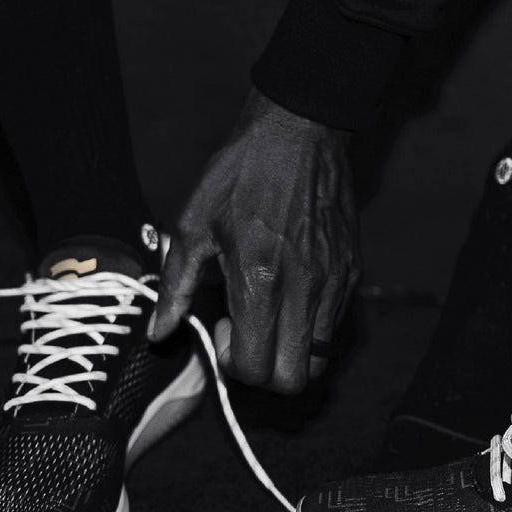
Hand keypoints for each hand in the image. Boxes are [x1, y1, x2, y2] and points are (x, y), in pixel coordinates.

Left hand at [150, 88, 360, 392]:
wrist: (301, 132)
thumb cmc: (242, 173)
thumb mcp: (195, 224)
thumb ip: (177, 286)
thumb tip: (159, 331)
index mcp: (259, 281)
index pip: (256, 367)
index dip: (234, 365)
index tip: (223, 331)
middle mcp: (304, 290)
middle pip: (294, 380)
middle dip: (264, 373)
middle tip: (246, 335)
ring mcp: (334, 283)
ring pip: (320, 359)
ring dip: (290, 353)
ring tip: (269, 315)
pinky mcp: (352, 272)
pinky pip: (334, 325)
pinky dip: (310, 326)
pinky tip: (289, 291)